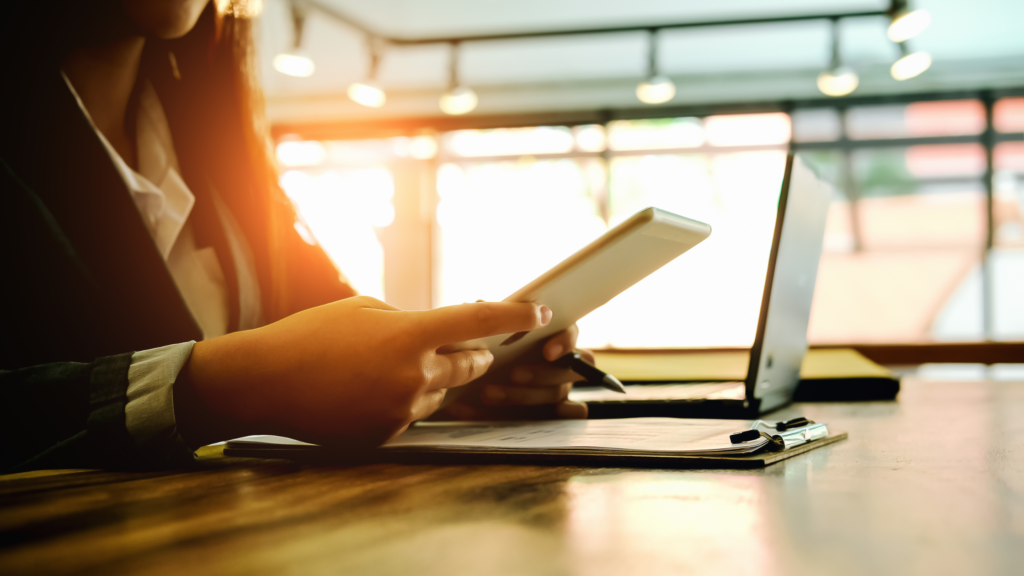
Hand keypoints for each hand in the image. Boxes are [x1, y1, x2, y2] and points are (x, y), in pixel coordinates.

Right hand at [175, 297, 552, 447]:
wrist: (264, 382)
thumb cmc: (311, 336)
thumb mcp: (365, 310)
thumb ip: (409, 321)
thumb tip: (437, 332)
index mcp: (410, 335)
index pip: (478, 321)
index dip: (515, 314)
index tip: (538, 312)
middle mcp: (414, 376)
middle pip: (471, 366)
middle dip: (476, 354)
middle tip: (472, 347)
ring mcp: (401, 411)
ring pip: (442, 394)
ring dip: (433, 380)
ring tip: (390, 368)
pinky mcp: (387, 436)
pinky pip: (413, 416)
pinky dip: (404, 402)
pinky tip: (369, 391)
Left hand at [438, 324, 590, 420]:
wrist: (470, 388)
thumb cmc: (485, 352)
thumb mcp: (483, 335)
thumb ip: (487, 321)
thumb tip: (480, 304)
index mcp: (551, 336)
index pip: (571, 333)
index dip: (564, 341)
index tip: (547, 351)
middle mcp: (561, 362)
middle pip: (568, 368)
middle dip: (541, 373)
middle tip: (514, 374)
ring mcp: (559, 388)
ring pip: (559, 392)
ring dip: (527, 394)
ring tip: (491, 393)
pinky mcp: (553, 412)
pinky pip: (570, 415)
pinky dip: (560, 416)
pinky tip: (538, 418)